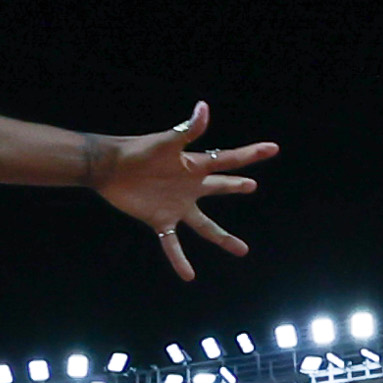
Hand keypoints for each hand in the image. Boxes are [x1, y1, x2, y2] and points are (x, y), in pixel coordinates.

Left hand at [89, 104, 273, 279]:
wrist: (110, 168)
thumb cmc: (138, 151)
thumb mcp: (167, 141)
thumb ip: (189, 129)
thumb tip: (204, 107)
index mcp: (195, 166)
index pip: (228, 160)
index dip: (250, 154)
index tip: (272, 148)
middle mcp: (190, 187)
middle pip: (219, 188)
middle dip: (235, 186)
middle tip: (252, 186)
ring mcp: (177, 206)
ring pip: (205, 226)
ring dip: (223, 238)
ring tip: (242, 250)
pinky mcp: (160, 219)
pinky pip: (172, 243)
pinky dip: (179, 259)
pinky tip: (188, 276)